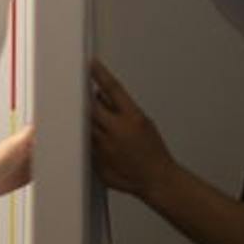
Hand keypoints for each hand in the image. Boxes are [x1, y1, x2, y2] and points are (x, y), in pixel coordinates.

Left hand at [89, 58, 175, 199]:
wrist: (157, 178)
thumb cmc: (153, 151)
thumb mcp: (143, 121)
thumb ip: (121, 108)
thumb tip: (100, 95)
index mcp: (132, 118)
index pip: (113, 89)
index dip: (101, 74)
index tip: (91, 64)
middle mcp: (116, 131)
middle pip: (91, 107)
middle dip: (88, 102)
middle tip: (86, 100)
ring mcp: (105, 147)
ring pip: (86, 127)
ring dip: (89, 123)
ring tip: (103, 129)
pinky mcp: (97, 161)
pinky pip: (86, 145)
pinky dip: (90, 141)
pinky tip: (103, 146)